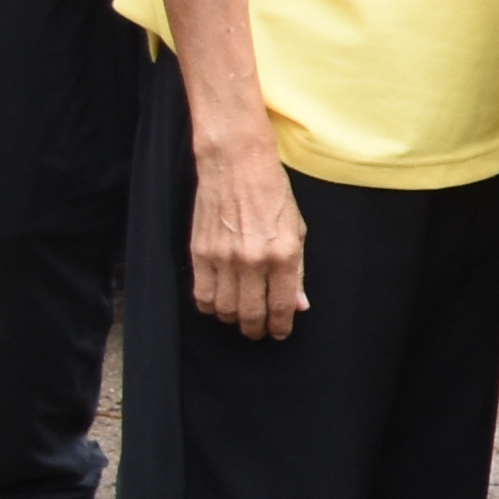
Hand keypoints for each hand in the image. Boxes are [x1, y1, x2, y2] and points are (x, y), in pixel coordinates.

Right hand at [192, 134, 308, 338]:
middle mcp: (252, 259)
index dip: (279, 326)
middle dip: (256, 329)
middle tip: (258, 332)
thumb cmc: (272, 193)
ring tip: (240, 318)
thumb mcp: (296, 230)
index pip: (280, 305)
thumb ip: (297, 271)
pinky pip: (201, 294)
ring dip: (232, 320)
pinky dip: (209, 307)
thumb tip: (299, 305)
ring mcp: (223, 257)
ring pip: (223, 309)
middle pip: (250, 313)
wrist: (236, 165)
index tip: (279, 333)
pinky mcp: (199, 252)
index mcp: (283, 253)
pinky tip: (218, 304)